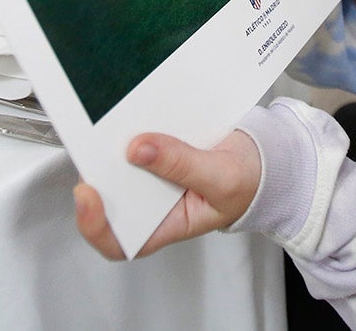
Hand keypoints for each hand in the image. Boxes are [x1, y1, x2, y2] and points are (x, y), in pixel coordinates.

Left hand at [74, 129, 260, 259]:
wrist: (266, 158)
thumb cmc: (249, 182)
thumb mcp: (221, 178)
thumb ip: (181, 165)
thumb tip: (138, 150)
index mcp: (166, 225)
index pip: (119, 241)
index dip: (95, 224)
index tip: (89, 192)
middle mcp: (152, 203)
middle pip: (110, 197)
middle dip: (99, 172)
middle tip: (97, 147)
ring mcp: (152, 175)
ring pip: (118, 166)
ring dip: (111, 147)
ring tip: (114, 126)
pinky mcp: (156, 149)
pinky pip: (134, 141)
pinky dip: (131, 128)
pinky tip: (134, 114)